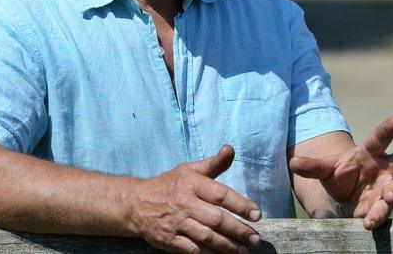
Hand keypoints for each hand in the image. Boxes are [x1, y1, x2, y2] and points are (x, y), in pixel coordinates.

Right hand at [125, 144, 261, 252]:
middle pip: (216, 218)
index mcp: (191, 183)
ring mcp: (176, 222)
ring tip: (243, 250)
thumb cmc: (168, 185)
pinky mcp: (169, 239)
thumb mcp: (188, 170)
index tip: (257, 214)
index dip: (241, 205)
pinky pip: (192, 249)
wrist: (135, 204)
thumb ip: (213, 163)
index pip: (221, 194)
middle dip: (239, 230)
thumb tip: (230, 149)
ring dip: (227, 245)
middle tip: (255, 239)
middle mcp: (184, 203)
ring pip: (207, 236)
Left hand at [289, 116, 392, 229]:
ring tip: (385, 202)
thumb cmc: (339, 175)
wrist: (344, 197)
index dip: (389, 129)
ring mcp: (384, 189)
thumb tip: (293, 163)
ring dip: (389, 197)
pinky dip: (376, 217)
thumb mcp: (324, 169)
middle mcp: (382, 169)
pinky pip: (381, 212)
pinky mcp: (380, 207)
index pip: (379, 138)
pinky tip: (368, 223)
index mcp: (369, 153)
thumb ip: (312, 166)